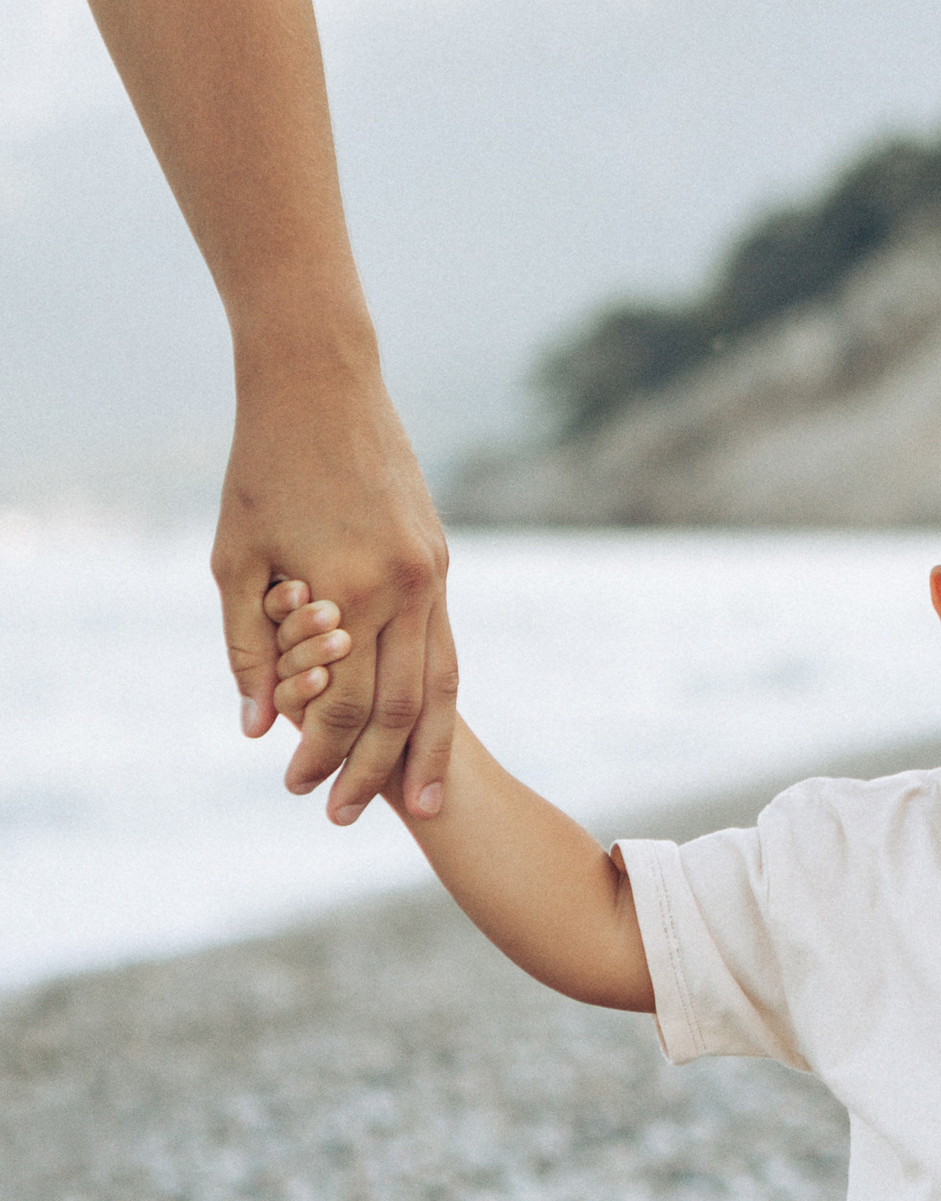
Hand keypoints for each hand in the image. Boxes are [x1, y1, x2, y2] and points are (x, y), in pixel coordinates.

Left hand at [217, 365, 456, 822]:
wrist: (323, 382)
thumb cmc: (263, 466)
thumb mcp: (235, 558)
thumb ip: (247, 647)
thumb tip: (258, 729)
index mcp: (347, 589)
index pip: (340, 703)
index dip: (318, 754)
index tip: (296, 787)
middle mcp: (404, 587)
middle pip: (401, 709)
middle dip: (375, 772)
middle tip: (350, 818)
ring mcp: (432, 574)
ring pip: (442, 685)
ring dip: (430, 750)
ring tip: (426, 803)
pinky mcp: (440, 560)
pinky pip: (446, 645)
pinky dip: (438, 698)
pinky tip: (429, 730)